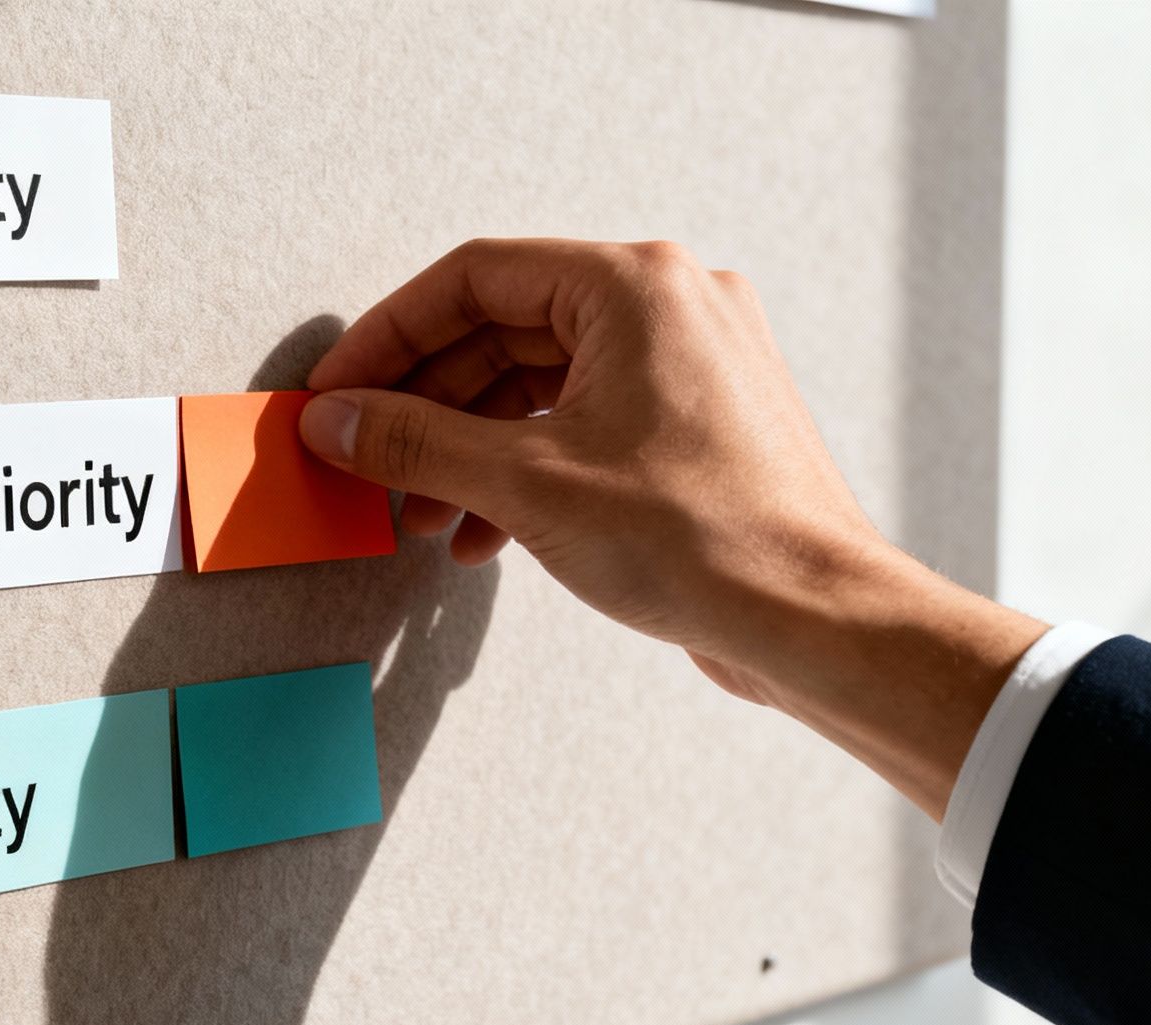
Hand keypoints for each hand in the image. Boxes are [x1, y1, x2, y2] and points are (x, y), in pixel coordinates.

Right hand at [298, 238, 1045, 817]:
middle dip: (426, 405)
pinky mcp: (694, 425)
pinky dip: (522, 468)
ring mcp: (688, 365)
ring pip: (539, 384)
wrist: (813, 619)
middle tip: (366, 455)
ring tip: (421, 514)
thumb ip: (414, 441)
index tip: (337, 389)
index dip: (389, 335)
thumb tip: (337, 420)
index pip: (473, 278)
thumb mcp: (525, 482)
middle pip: (503, 329)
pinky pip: (581, 422)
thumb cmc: (705, 538)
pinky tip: (484, 533)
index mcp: (635, 285)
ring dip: (468, 447)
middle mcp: (669, 306)